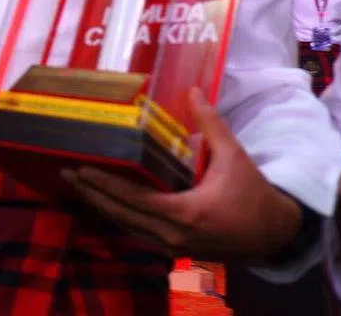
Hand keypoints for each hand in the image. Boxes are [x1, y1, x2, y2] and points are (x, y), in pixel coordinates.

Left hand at [62, 88, 302, 259]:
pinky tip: (102, 202)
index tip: (80, 169)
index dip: (104, 185)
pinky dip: (118, 217)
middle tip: (65, 173)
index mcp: (185, 213)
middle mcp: (173, 235)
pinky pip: (137, 234)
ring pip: (125, 228)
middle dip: (91, 194)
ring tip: (76, 185)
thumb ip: (211, 123)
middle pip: (120, 215)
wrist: (275, 235)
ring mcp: (172, 247)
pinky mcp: (174, 251)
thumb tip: (193, 90)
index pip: (133, 199)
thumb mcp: (234, 156)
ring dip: (100, 206)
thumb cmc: (253, 194)